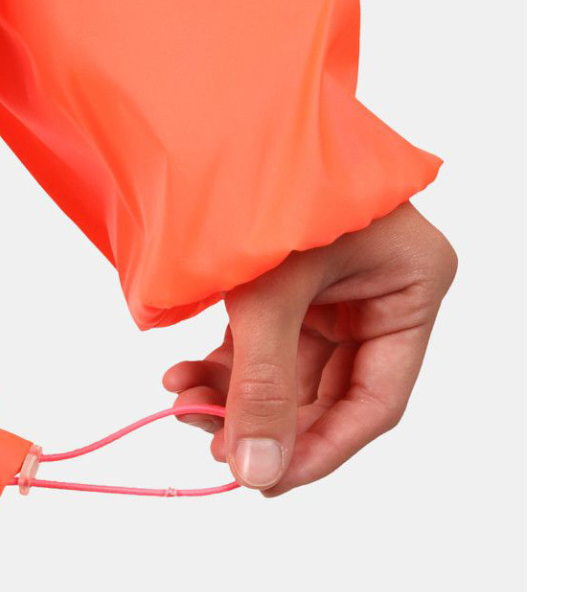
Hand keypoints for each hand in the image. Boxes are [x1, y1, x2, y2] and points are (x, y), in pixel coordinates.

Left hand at [162, 202, 456, 494]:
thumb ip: (263, 385)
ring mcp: (336, 285)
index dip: (322, 447)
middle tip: (212, 446)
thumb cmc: (266, 179)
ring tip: (179, 403)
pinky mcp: (292, 280)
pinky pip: (265, 342)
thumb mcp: (269, 291)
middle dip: (267, 421)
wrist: (220, 110)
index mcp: (412, 286)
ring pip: (290, 371)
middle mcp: (381, 290)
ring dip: (235, 394)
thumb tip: (255, 475)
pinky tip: (181, 376)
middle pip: (331, 390)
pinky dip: (224, 363)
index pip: (377, 398)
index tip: (267, 482)